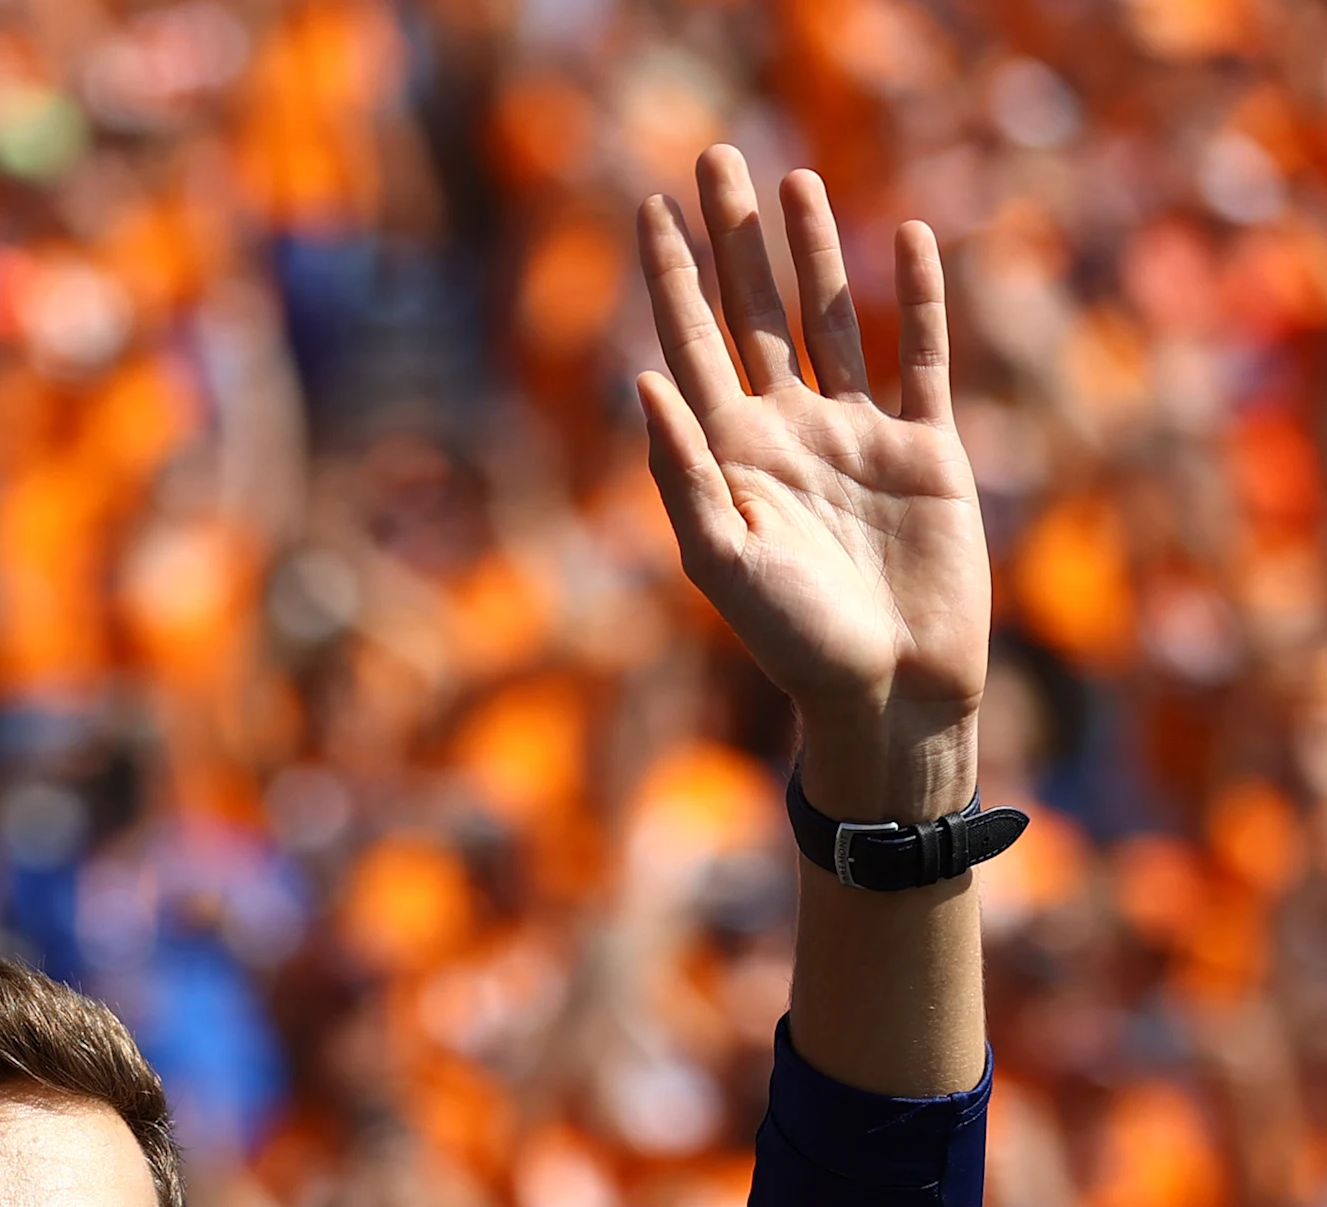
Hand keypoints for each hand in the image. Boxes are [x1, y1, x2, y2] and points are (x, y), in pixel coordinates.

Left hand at [636, 147, 988, 822]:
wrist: (887, 688)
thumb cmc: (792, 642)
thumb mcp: (721, 558)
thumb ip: (682, 470)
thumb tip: (641, 380)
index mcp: (729, 456)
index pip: (690, 344)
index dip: (673, 275)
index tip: (648, 209)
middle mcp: (785, 432)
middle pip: (753, 312)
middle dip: (733, 238)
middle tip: (714, 158)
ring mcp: (854, 434)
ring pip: (829, 318)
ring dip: (813, 250)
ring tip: (795, 179)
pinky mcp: (924, 447)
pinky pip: (917, 356)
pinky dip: (914, 298)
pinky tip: (907, 238)